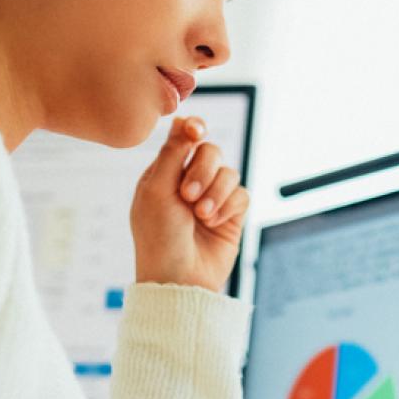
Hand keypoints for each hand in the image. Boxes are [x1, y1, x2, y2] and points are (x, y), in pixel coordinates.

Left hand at [131, 116, 248, 290]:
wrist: (178, 279)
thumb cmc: (158, 237)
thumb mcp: (157, 190)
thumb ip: (173, 153)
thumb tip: (183, 118)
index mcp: (164, 173)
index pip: (184, 138)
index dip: (194, 130)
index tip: (197, 132)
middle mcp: (189, 182)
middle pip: (211, 151)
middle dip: (203, 170)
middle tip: (187, 195)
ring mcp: (211, 199)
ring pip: (229, 173)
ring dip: (215, 192)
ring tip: (201, 215)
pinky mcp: (231, 215)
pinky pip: (242, 195)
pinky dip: (228, 206)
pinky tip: (213, 223)